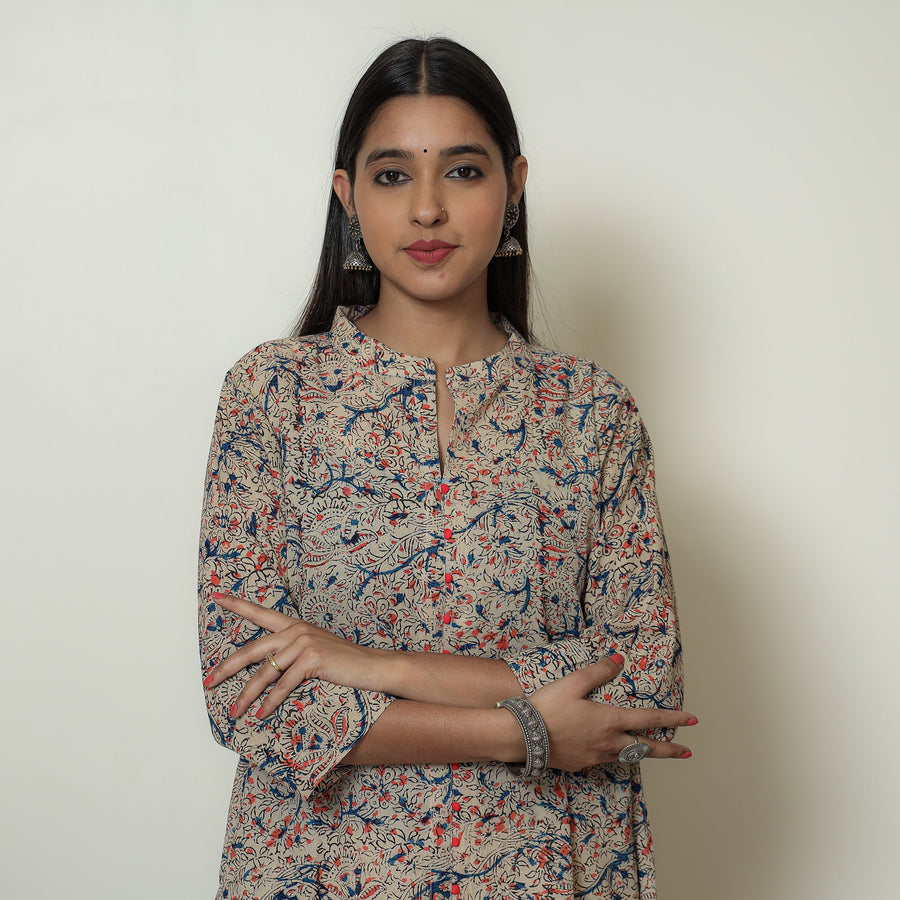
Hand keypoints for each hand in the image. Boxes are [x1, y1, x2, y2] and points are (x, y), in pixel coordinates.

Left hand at [202, 593, 394, 718]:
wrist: (373, 666)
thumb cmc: (344, 663)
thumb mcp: (315, 651)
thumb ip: (292, 654)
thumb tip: (267, 671)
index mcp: (294, 626)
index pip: (260, 613)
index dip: (238, 605)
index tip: (217, 596)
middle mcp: (296, 631)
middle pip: (252, 649)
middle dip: (227, 667)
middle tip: (208, 681)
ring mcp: (304, 644)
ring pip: (265, 672)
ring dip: (247, 695)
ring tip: (235, 711)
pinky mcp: (312, 660)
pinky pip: (284, 685)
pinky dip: (271, 702)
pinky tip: (262, 714)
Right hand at [528, 655, 695, 768]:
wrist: (523, 736)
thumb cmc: (548, 707)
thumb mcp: (573, 683)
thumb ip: (598, 671)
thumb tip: (618, 659)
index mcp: (610, 720)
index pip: (650, 720)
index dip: (673, 719)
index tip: (692, 720)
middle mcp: (609, 742)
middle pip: (646, 748)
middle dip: (669, 750)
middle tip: (686, 753)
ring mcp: (595, 755)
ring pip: (627, 756)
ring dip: (642, 752)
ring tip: (650, 750)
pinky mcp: (581, 764)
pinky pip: (604, 759)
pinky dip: (614, 754)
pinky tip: (608, 750)